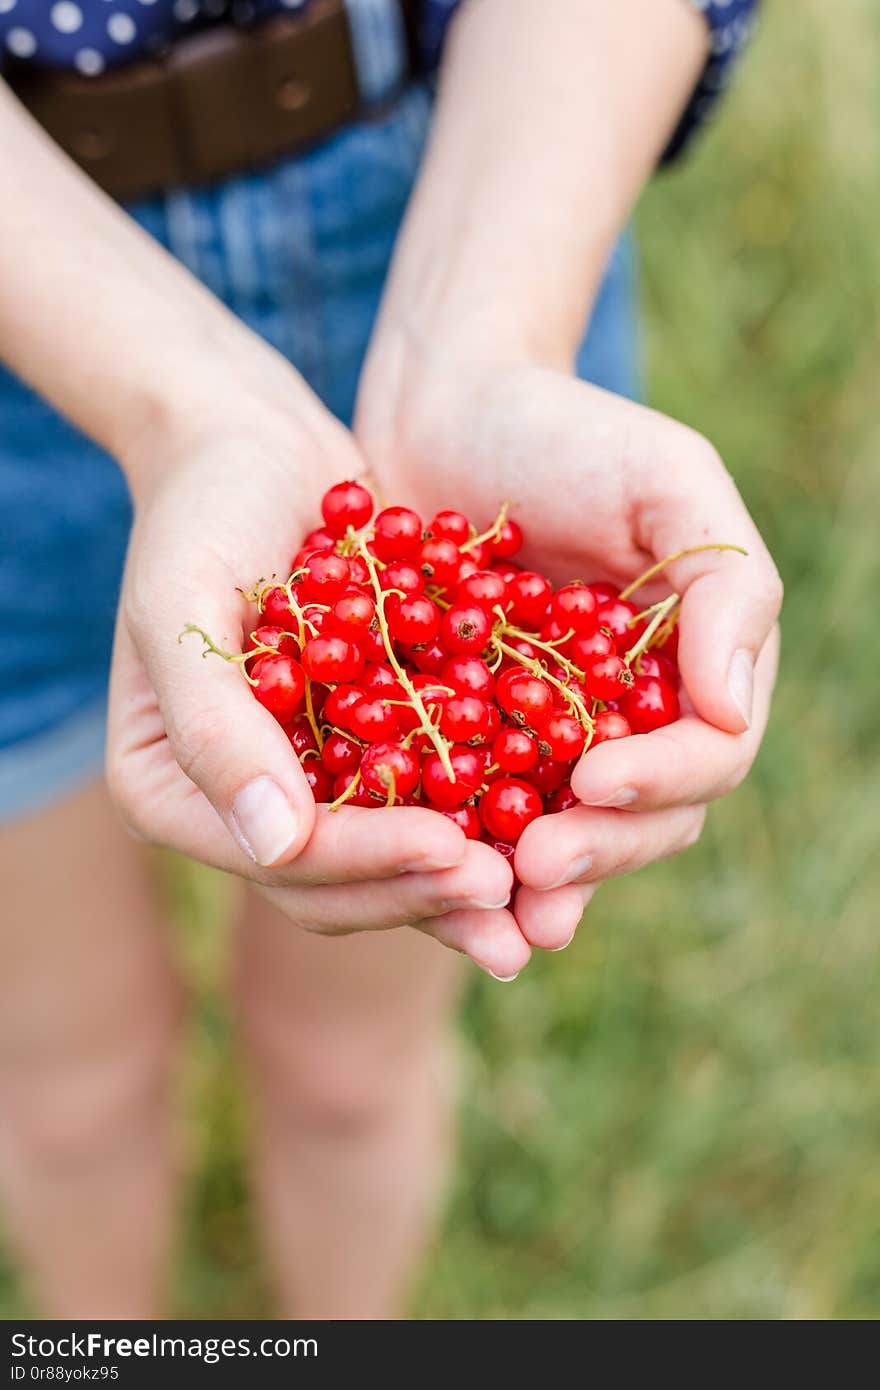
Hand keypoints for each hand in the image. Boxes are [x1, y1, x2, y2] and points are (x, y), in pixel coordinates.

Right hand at [106, 408, 524, 978]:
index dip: (367, 862)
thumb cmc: (200, 512)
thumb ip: (216, 727)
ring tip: (539, 889)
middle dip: (421, 889)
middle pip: (334, 882)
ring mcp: (303, 782)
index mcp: (170, 790)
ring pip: (384, 859)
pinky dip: (477, 815)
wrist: (253, 448)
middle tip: (508, 890)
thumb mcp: (184, 603)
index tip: (452, 849)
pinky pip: (421, 799)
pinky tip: (545, 823)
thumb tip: (274, 846)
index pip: (278, 857)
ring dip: (458, 881)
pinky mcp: (360, 749)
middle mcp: (237, 804)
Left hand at [355, 353, 781, 950]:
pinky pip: (474, 811)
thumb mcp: (668, 482)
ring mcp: (551, 738)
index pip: (707, 756)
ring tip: (497, 911)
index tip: (595, 779)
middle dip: (596, 851)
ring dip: (534, 884)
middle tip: (537, 869)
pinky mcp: (470, 741)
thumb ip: (724, 589)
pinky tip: (432, 877)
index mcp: (694, 671)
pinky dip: (461, 850)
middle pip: (639, 818)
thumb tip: (733, 712)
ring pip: (562, 834)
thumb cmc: (567, 431)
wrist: (446, 410)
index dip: (660, 781)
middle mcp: (632, 720)